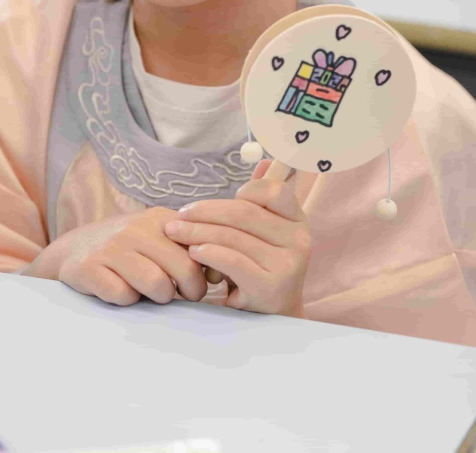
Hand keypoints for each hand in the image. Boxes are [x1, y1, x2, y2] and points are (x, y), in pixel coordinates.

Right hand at [23, 208, 206, 305]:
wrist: (74, 249)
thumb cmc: (128, 248)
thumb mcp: (158, 236)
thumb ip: (188, 248)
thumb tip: (220, 273)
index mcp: (159, 219)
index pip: (200, 244)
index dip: (208, 269)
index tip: (207, 280)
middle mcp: (135, 229)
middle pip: (184, 268)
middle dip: (191, 291)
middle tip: (185, 296)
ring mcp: (111, 248)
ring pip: (157, 285)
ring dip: (160, 298)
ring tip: (154, 293)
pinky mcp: (89, 268)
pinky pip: (123, 296)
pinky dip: (128, 301)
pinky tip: (123, 292)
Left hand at [165, 160, 310, 316]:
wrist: (271, 315)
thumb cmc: (260, 265)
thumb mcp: (264, 232)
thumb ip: (262, 199)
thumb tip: (266, 160)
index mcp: (298, 220)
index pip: (273, 191)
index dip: (242, 191)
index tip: (215, 202)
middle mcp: (299, 240)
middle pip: (244, 213)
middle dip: (204, 212)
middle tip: (178, 216)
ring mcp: (288, 265)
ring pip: (233, 236)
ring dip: (197, 232)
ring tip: (176, 233)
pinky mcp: (271, 288)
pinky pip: (233, 260)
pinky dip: (208, 253)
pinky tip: (193, 252)